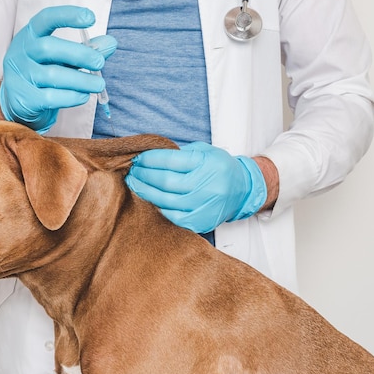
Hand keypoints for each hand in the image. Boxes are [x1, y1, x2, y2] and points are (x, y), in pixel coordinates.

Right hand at [0, 6, 116, 131]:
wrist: (16, 101)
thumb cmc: (43, 72)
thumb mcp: (62, 57)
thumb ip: (85, 49)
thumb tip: (111, 43)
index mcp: (30, 35)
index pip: (45, 19)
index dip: (67, 15)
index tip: (90, 18)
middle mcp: (21, 52)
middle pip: (48, 47)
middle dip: (79, 54)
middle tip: (99, 63)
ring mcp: (20, 76)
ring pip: (52, 75)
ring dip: (81, 80)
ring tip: (98, 84)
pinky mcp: (25, 98)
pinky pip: (50, 97)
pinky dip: (71, 97)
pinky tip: (83, 96)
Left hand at [125, 142, 266, 233]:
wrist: (242, 190)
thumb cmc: (219, 167)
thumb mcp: (204, 151)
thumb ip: (179, 153)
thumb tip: (149, 156)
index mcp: (207, 164)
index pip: (170, 161)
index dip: (150, 159)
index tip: (138, 158)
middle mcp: (206, 186)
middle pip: (164, 181)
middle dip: (143, 175)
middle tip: (131, 171)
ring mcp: (203, 206)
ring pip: (165, 200)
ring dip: (145, 192)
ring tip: (134, 184)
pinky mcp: (200, 222)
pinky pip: (172, 216)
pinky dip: (158, 208)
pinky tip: (148, 200)